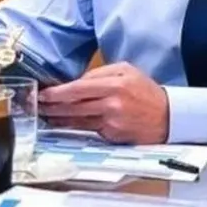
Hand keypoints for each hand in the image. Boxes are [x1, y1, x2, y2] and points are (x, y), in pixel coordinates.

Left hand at [39, 62, 168, 143]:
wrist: (168, 116)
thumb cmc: (145, 91)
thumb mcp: (126, 71)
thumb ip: (99, 74)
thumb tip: (76, 82)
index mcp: (115, 85)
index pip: (78, 89)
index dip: (57, 93)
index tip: (43, 93)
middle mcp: (112, 104)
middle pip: (74, 106)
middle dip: (52, 107)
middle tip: (38, 105)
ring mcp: (112, 122)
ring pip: (78, 120)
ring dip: (59, 118)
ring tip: (45, 114)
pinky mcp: (112, 135)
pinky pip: (88, 129)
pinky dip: (74, 126)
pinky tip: (63, 123)